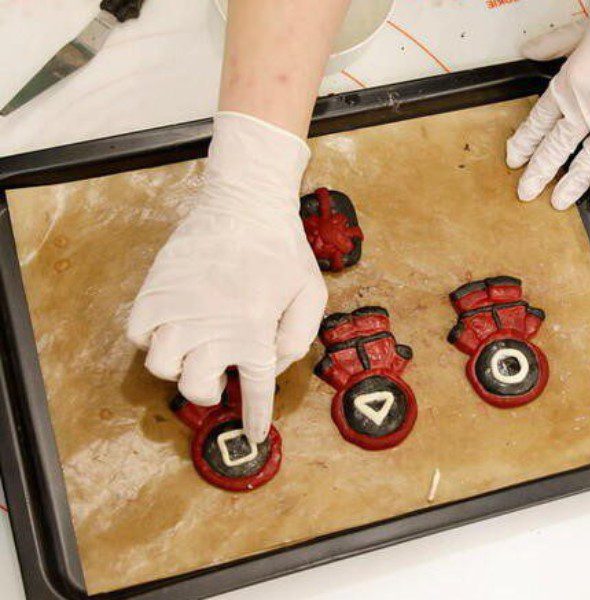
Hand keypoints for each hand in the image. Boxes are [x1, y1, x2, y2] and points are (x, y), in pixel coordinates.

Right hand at [128, 112, 326, 442]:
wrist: (244, 204)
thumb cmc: (282, 248)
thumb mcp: (312, 293)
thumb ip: (299, 337)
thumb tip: (274, 366)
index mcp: (254, 333)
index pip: (255, 391)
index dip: (254, 418)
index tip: (253, 436)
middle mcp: (212, 329)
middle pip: (197, 388)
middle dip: (210, 390)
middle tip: (220, 375)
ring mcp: (178, 311)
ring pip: (162, 366)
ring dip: (178, 366)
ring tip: (193, 351)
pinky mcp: (154, 291)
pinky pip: (138, 334)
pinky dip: (149, 339)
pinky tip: (170, 328)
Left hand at [507, 0, 589, 209]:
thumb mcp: (584, 27)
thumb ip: (553, 44)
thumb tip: (528, 51)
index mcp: (570, 81)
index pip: (538, 122)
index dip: (524, 143)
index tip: (515, 158)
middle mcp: (588, 106)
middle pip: (556, 148)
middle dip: (538, 173)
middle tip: (526, 191)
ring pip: (587, 161)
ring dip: (571, 184)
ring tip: (559, 201)